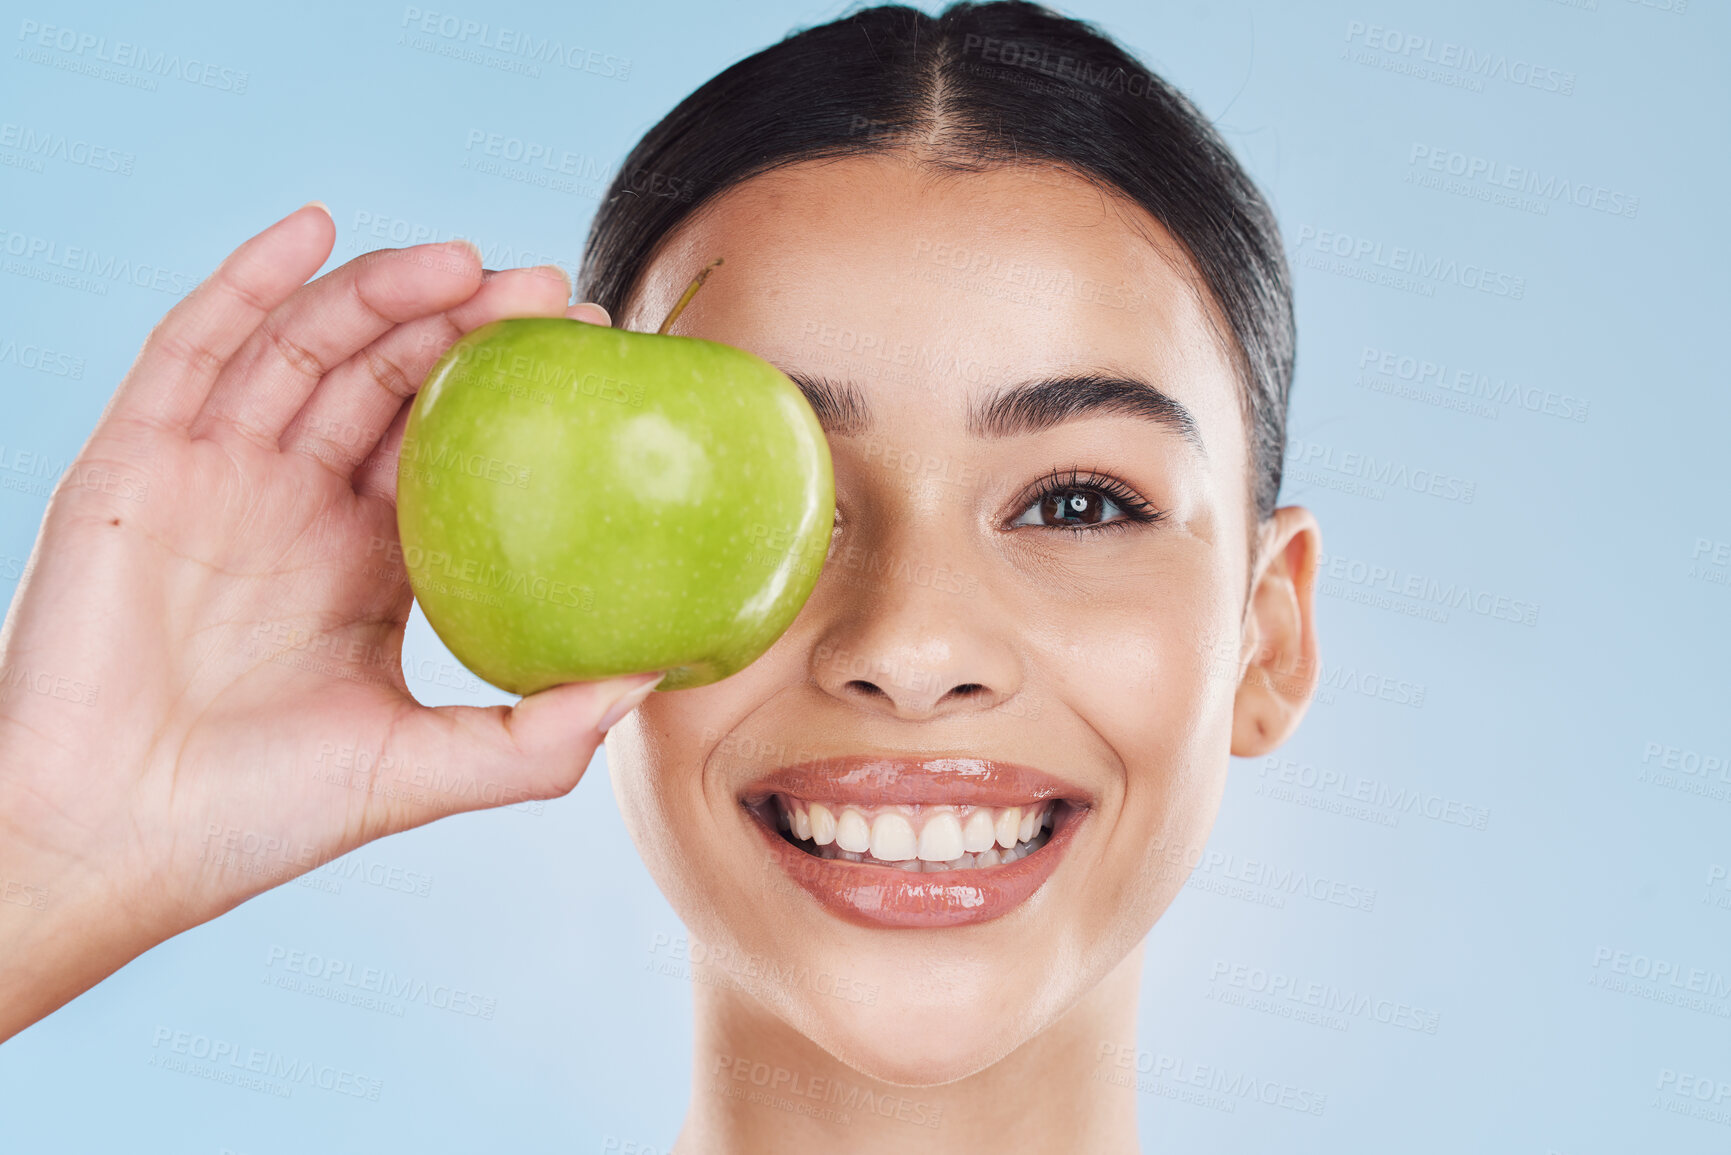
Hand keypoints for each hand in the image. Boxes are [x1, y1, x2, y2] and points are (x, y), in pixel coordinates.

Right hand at [0, 204, 661, 1039]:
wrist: (109, 843)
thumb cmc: (259, 817)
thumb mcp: (420, 771)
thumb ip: (535, 738)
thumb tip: (656, 680)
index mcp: (367, 559)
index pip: (452, 444)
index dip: (516, 391)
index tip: (597, 349)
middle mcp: (297, 503)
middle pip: (389, 378)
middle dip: (465, 324)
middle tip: (547, 289)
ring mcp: (216, 473)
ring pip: (306, 348)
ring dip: (380, 292)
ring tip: (462, 261)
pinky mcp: (136, 461)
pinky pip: (194, 348)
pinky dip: (249, 282)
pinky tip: (315, 229)